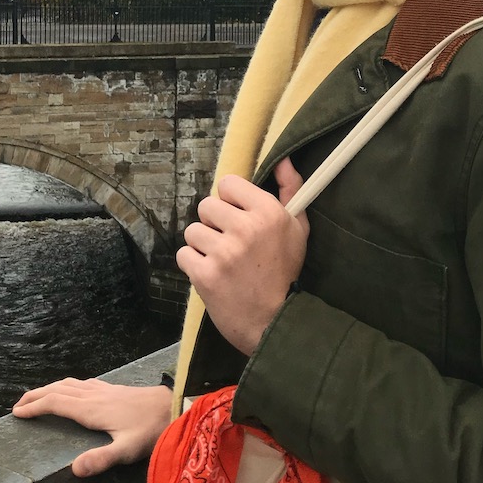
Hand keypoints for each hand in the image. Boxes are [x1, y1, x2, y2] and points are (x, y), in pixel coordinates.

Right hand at [11, 378, 172, 476]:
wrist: (175, 405)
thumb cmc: (151, 429)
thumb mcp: (127, 450)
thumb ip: (101, 458)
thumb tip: (74, 469)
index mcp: (91, 409)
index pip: (55, 403)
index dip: (34, 407)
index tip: (17, 414)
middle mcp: (93, 395)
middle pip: (57, 389)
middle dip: (36, 395)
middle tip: (18, 405)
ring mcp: (104, 389)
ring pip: (69, 383)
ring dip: (50, 388)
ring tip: (38, 397)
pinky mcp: (114, 388)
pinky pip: (82, 383)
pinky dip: (68, 386)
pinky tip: (73, 390)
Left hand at [176, 157, 307, 355]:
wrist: (274, 322)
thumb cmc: (286, 273)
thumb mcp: (297, 229)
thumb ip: (291, 190)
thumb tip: (284, 160)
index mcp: (268, 212)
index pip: (228, 184)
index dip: (230, 201)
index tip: (238, 218)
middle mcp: (245, 228)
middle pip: (206, 206)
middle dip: (214, 224)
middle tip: (230, 243)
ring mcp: (223, 252)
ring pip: (193, 231)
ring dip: (203, 245)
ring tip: (222, 261)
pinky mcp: (205, 274)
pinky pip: (184, 254)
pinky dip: (194, 265)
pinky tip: (212, 275)